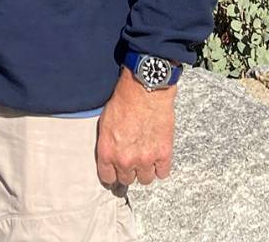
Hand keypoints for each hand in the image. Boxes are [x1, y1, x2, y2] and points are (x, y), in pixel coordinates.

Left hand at [95, 67, 176, 186]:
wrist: (146, 88)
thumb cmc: (125, 99)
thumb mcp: (105, 122)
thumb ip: (108, 143)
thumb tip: (111, 155)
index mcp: (107, 151)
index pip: (107, 178)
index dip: (113, 174)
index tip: (116, 170)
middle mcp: (125, 160)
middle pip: (127, 180)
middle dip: (129, 170)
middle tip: (133, 158)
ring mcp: (145, 159)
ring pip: (145, 180)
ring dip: (146, 169)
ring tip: (147, 155)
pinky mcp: (163, 154)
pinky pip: (163, 173)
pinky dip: (161, 166)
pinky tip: (159, 155)